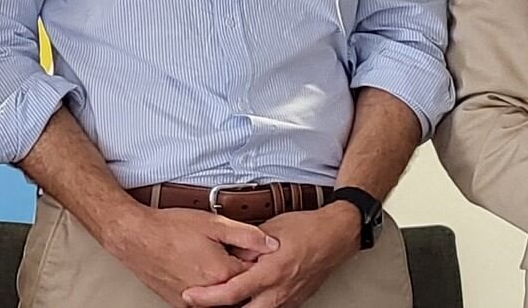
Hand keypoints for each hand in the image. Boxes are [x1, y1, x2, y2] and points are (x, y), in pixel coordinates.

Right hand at [104, 206, 279, 307]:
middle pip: (237, 290)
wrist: (137, 237)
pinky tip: (202, 266)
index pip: (253, 274)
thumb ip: (247, 235)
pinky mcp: (178, 302)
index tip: (254, 248)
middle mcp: (207, 294)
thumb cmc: (172, 228)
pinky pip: (202, 302)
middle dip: (241, 273)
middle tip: (233, 252)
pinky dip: (209, 288)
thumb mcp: (216, 223)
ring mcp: (190, 302)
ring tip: (215, 257)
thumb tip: (271, 244)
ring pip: (220, 298)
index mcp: (220, 273)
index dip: (256, 258)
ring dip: (224, 282)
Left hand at [182, 203, 361, 307]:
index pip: (231, 293)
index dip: (206, 297)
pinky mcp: (294, 302)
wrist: (337, 235)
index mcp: (271, 272)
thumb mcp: (272, 229)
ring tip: (222, 300)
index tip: (190, 295)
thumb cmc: (307, 228)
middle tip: (202, 301)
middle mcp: (279, 291)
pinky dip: (254, 306)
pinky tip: (247, 298)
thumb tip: (227, 256)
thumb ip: (247, 245)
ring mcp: (287, 299)